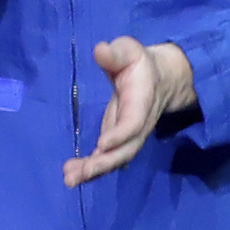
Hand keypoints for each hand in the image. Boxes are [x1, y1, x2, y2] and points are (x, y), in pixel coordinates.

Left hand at [66, 38, 198, 186]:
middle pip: (125, 150)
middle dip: (103, 163)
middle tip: (78, 174)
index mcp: (141, 102)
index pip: (133, 123)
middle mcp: (138, 125)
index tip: (101, 144)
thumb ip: (116, 53)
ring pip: (115, 159)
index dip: (120, 134)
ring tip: (70, 179)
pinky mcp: (117, 139)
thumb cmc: (139, 63)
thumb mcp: (129, 51)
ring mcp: (128, 135)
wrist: (159, 77)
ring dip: (94, 171)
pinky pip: (107, 157)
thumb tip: (100, 50)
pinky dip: (91, 168)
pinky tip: (72, 174)